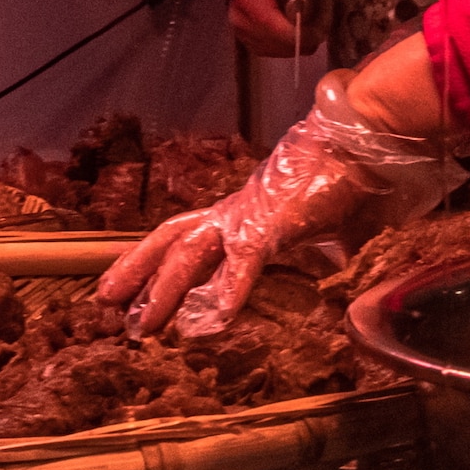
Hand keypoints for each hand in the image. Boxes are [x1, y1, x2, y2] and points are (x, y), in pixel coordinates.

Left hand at [99, 68, 465, 334]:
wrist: (365, 144)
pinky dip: (228, 292)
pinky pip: (242, 263)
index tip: (133, 282)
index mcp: (245, 210)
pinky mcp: (269, 225)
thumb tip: (340, 276)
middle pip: (171, 239)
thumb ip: (328, 254)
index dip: (157, 257)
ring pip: (189, 254)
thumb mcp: (331, 229)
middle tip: (104, 301)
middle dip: (135, 270)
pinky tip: (215, 323)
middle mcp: (236, 210)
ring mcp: (248, 216)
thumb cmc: (350, 178)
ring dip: (161, 290)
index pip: (189, 234)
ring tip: (140, 325)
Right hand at [226, 0, 323, 60]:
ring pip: (281, 50)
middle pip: (276, 41)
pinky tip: (299, 26)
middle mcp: (238, 17)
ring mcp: (243, 34)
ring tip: (310, 17)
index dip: (296, 32)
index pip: (269, 24)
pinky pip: (281, 53)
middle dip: (303, 33)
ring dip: (301, 39)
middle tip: (321, 16)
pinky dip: (295, 43)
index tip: (319, 30)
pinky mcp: (253, 44)